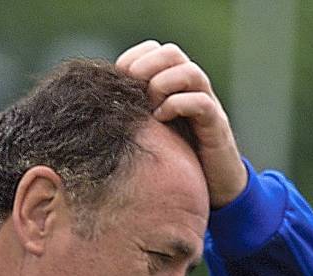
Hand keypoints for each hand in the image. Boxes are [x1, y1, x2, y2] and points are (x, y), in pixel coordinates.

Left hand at [116, 40, 247, 207]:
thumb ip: (132, 116)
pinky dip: (177, 105)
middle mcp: (191, 89)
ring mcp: (206, 104)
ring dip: (163, 84)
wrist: (211, 186)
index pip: (155, 51)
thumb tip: (96, 108)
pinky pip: (201, 102)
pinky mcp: (216, 125)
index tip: (116, 77)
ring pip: (190, 72)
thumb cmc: (174, 159)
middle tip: (132, 88)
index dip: (134, 57)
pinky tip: (160, 120)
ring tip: (148, 105)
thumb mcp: (148, 133)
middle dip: (147, 66)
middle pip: (172, 53)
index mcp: (173, 86)